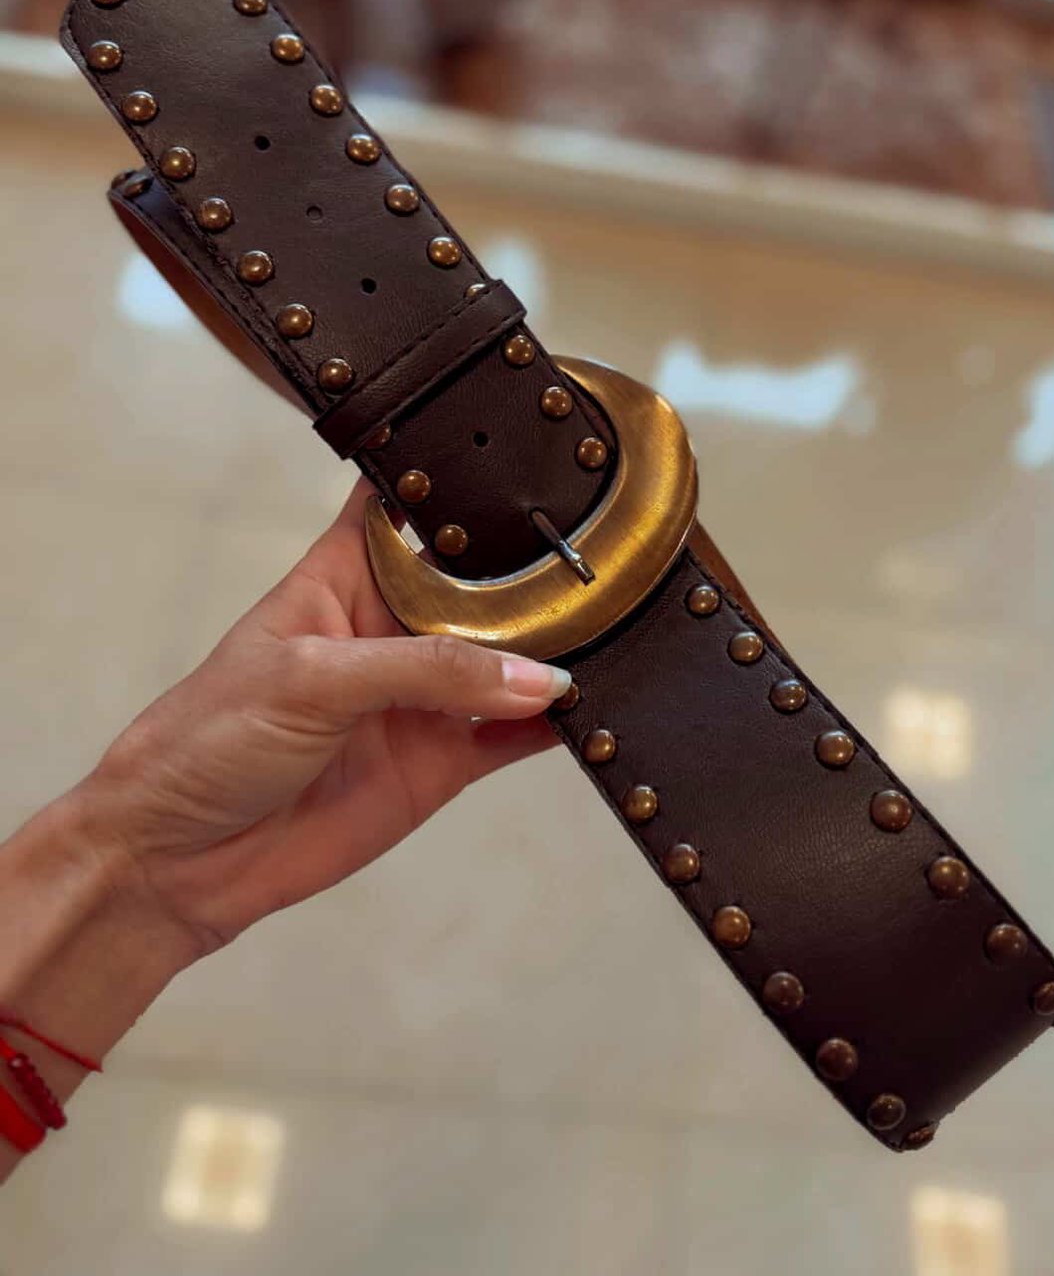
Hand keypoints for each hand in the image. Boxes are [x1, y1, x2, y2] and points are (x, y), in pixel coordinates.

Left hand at [71, 478, 567, 957]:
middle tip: (597, 562)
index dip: (456, 477)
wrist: (178, 861)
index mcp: (344, 575)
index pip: (407, 504)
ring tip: (608, 631)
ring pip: (509, 659)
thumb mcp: (310, 680)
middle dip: (532, 571)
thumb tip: (529, 675)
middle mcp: (391, 627)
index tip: (523, 458)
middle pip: (481, 582)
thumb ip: (425, 671)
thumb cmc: (204, 741)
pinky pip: (513, 735)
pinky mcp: (440, 760)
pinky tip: (585, 709)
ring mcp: (420, 696)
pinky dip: (553, 724)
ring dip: (553, 650)